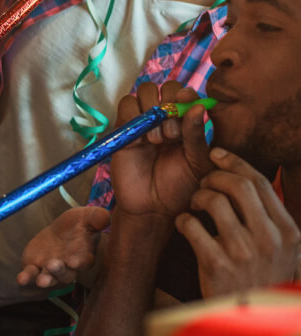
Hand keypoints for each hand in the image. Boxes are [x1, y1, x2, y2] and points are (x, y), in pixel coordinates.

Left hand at [17, 206, 109, 288]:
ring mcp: (51, 270)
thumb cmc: (77, 225)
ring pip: (49, 278)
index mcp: (84, 256)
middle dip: (60, 271)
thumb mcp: (87, 217)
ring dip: (46, 279)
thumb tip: (107, 216)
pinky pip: (31, 274)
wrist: (59, 231)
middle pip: (66, 274)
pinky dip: (27, 278)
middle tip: (54, 265)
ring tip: (41, 280)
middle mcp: (68, 267)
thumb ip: (97, 218)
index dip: (79, 262)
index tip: (74, 262)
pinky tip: (21, 279)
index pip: (84, 262)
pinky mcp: (35, 267)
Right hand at [111, 82, 212, 219]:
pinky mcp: (123, 130)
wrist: (154, 209)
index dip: (186, 94)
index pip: (185, 93)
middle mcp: (165, 119)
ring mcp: (143, 123)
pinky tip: (143, 141)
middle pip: (164, 87)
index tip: (187, 103)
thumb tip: (199, 106)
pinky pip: (125, 106)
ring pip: (143, 92)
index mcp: (186, 123)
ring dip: (152, 110)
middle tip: (173, 133)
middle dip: (169, 103)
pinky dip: (134, 117)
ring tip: (158, 139)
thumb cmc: (181, 188)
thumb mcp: (197, 162)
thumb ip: (197, 135)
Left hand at [176, 148, 300, 297]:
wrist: (246, 318)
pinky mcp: (216, 265)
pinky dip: (183, 220)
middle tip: (204, 182)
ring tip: (195, 205)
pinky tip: (185, 225)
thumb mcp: (280, 250)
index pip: (260, 183)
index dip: (234, 163)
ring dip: (197, 197)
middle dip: (214, 176)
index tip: (216, 154)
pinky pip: (191, 225)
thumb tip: (246, 177)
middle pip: (237, 186)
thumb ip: (269, 218)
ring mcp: (244, 253)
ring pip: (213, 201)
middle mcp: (270, 240)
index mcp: (289, 232)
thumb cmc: (259, 278)